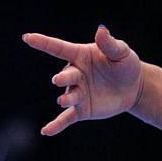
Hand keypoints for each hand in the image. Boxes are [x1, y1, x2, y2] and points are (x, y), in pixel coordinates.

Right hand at [22, 25, 142, 136]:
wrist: (134, 88)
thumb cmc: (125, 64)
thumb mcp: (121, 52)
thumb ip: (110, 44)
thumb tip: (101, 29)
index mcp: (80, 56)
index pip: (59, 48)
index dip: (43, 42)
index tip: (27, 38)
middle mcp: (75, 74)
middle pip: (65, 75)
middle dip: (62, 78)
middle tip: (59, 80)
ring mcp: (77, 93)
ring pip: (68, 96)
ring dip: (66, 98)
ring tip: (64, 101)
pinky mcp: (82, 110)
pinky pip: (66, 118)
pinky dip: (56, 125)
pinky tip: (46, 131)